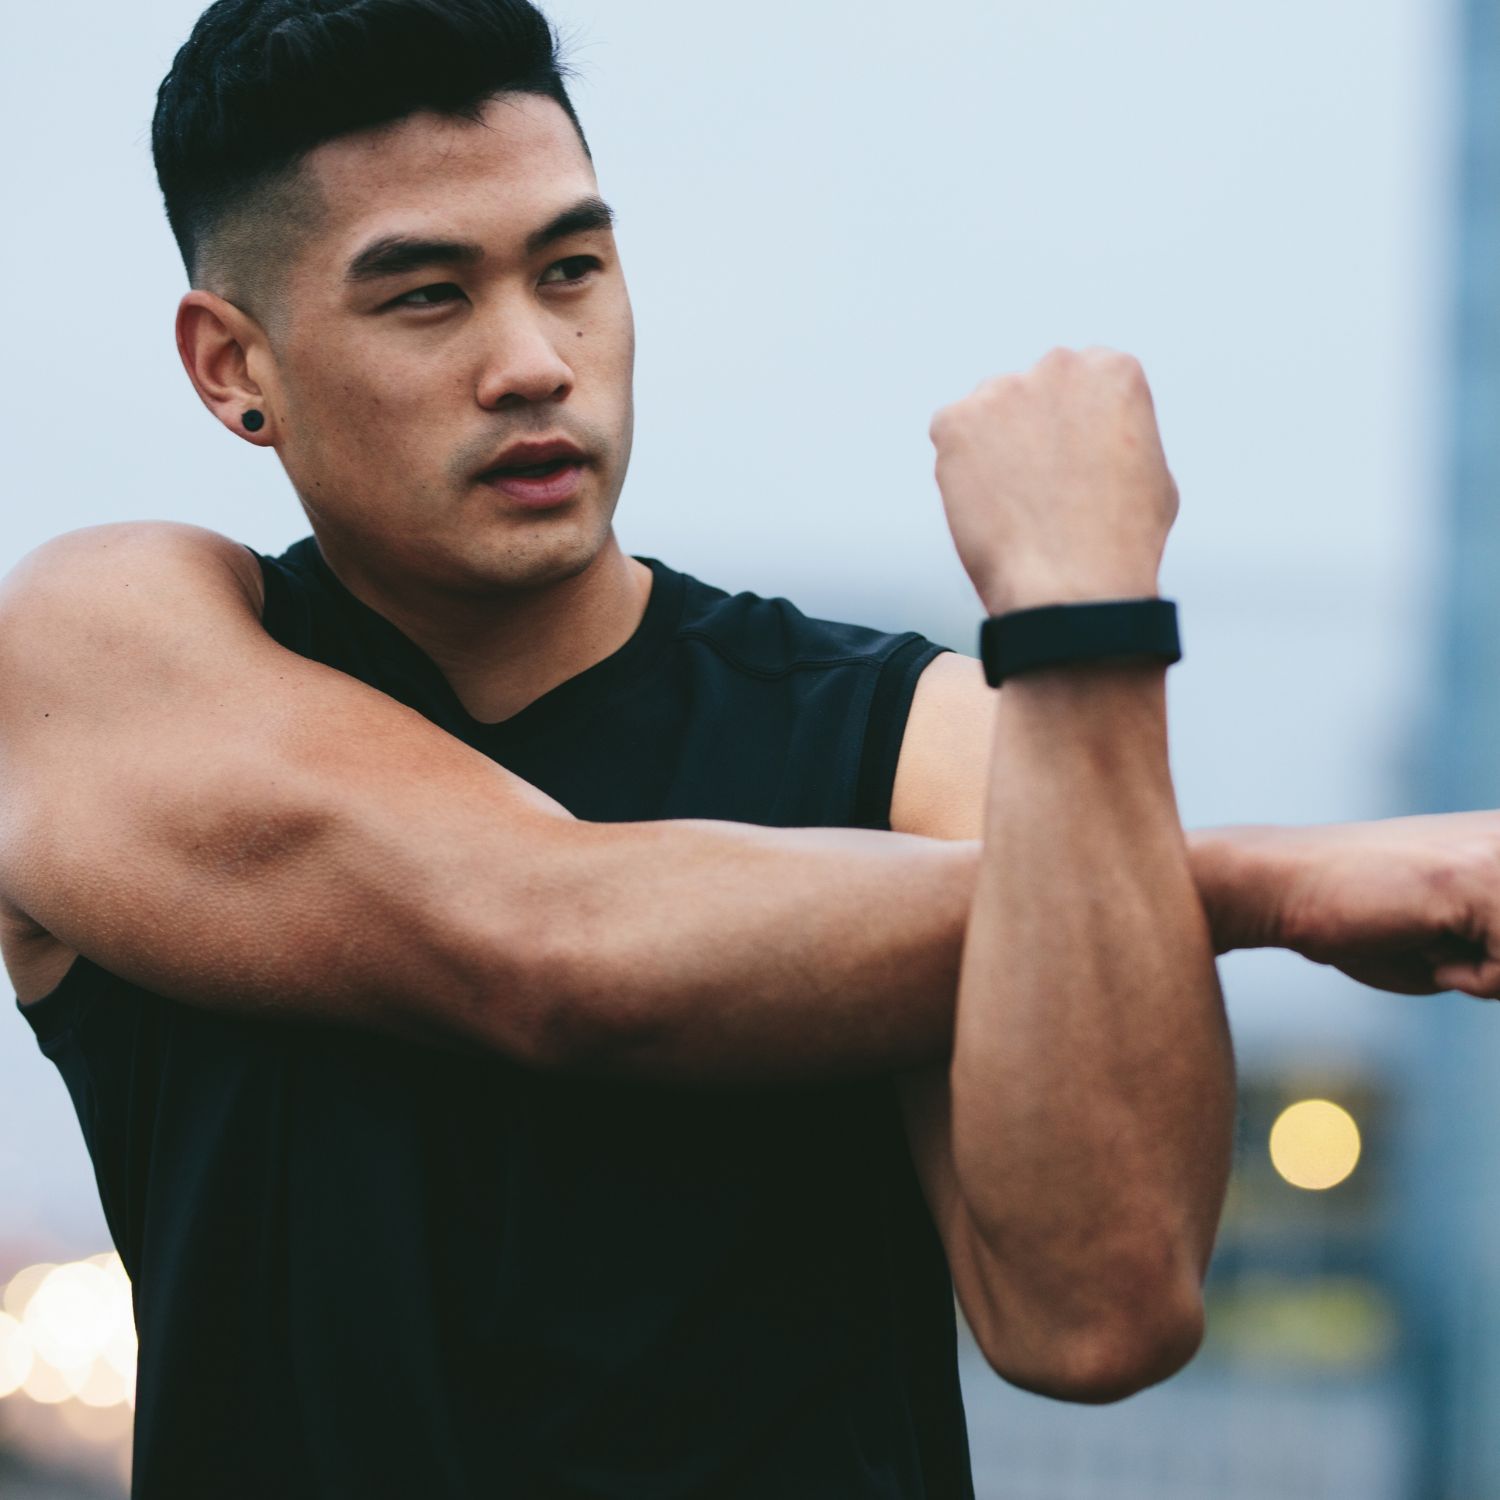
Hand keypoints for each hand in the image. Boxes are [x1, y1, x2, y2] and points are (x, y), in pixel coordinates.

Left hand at [928, 347, 1179, 614]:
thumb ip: (1121, 434)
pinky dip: (959, 468)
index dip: (1074, 429)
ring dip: (994, 448)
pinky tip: (986, 505)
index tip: (1072, 463)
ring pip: (989, 414)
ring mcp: (1003, 390)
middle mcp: (1059, 366)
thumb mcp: (1154, 472)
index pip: (1082, 381)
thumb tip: (1095, 434)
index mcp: (1113, 370)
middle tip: (1038, 487)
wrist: (1072, 585)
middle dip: (1032, 430)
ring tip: (1014, 504)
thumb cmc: (1121, 543)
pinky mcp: (955, 422)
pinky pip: (949, 436)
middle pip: (1033, 391)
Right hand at [1198, 815, 1499, 996]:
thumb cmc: (1360, 917)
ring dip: (1487, 975)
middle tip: (1441, 944)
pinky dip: (1468, 979)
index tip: (1441, 940)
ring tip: (1429, 937)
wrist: (1284, 885)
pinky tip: (1419, 937)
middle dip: (1493, 967)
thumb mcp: (1462, 944)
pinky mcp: (1482, 882)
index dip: (1493, 962)